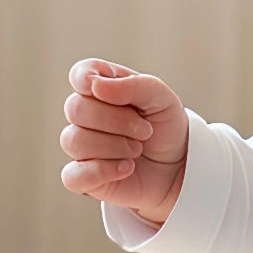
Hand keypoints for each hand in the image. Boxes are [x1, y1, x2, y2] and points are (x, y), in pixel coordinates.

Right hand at [60, 59, 187, 224]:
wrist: (179, 167)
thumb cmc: (166, 128)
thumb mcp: (163, 100)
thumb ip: (134, 85)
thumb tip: (96, 85)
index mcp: (103, 89)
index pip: (80, 74)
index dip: (85, 78)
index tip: (101, 87)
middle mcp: (85, 116)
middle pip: (76, 109)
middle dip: (117, 120)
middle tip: (146, 131)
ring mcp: (80, 147)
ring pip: (74, 140)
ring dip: (115, 146)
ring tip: (137, 149)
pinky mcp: (81, 177)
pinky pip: (73, 175)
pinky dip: (103, 171)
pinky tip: (126, 168)